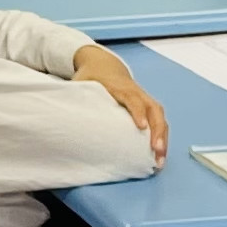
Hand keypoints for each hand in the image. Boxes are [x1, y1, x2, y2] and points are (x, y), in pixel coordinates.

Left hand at [75, 45, 167, 161]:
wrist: (105, 65)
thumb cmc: (92, 76)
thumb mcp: (82, 81)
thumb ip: (76, 94)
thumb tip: (63, 111)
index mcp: (121, 87)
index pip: (132, 99)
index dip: (137, 112)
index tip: (141, 127)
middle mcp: (137, 93)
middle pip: (154, 110)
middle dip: (158, 131)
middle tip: (157, 150)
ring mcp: (145, 99)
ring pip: (160, 118)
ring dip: (163, 138)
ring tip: (160, 160)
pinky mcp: (148, 107)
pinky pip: (159, 122)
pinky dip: (162, 138)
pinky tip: (159, 154)